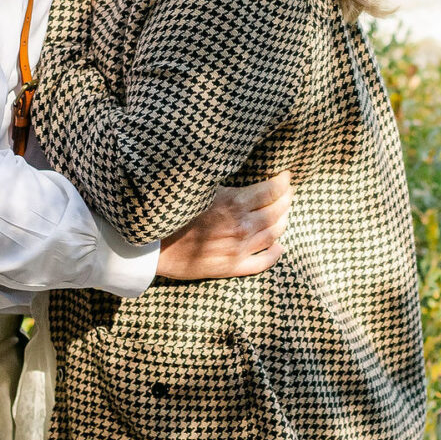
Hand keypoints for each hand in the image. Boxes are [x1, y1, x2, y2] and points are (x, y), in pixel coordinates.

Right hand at [154, 172, 290, 280]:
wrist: (152, 246)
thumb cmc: (171, 212)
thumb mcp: (199, 190)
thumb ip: (223, 184)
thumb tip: (238, 172)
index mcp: (233, 204)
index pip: (270, 191)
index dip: (282, 182)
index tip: (286, 176)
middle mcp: (241, 226)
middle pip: (276, 212)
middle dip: (286, 199)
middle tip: (288, 192)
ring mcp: (238, 249)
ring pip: (273, 234)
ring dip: (282, 222)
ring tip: (283, 214)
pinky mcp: (231, 267)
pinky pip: (262, 263)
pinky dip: (275, 254)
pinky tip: (279, 247)